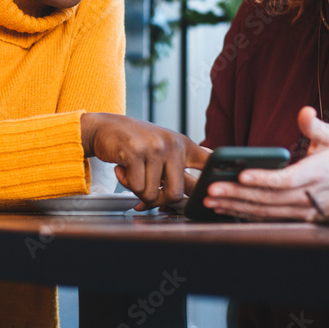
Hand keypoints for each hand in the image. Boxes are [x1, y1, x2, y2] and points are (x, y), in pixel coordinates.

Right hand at [81, 112, 209, 209]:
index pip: (210, 162)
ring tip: (132, 172)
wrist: (105, 127)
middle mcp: (172, 144)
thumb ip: (182, 166)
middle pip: (175, 194)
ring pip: (151, 193)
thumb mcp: (163, 148)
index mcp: (184, 145)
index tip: (222, 191)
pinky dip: (125, 183)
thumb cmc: (135, 142)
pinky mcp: (135, 151)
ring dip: (137, 190)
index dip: (217, 179)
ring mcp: (154, 147)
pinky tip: (122, 168)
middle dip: (158, 200)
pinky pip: (135, 186)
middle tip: (148, 190)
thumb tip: (203, 190)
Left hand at [203, 106, 328, 220]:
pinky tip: (222, 209)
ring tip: (209, 200)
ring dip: (235, 206)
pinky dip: (242, 214)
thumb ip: (315, 126)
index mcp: (316, 174)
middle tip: (211, 189)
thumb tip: (305, 111)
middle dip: (237, 194)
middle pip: (268, 198)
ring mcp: (300, 211)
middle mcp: (307, 197)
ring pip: (263, 211)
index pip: (287, 180)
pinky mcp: (293, 217)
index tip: (242, 174)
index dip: (264, 179)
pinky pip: (265, 218)